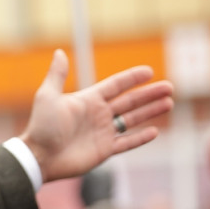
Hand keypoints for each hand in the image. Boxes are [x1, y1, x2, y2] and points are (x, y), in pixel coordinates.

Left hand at [19, 50, 173, 182]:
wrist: (39, 157)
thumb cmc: (42, 126)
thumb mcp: (48, 96)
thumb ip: (57, 75)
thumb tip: (58, 52)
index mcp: (88, 100)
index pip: (115, 85)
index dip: (132, 78)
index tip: (149, 71)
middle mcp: (97, 115)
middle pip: (129, 101)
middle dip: (149, 94)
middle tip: (170, 87)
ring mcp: (102, 133)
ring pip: (132, 120)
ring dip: (150, 111)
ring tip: (168, 103)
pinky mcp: (104, 150)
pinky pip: (127, 143)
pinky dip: (140, 138)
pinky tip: (155, 130)